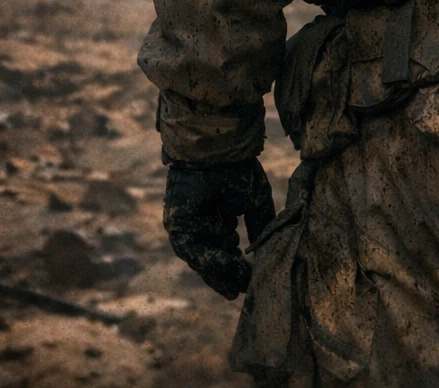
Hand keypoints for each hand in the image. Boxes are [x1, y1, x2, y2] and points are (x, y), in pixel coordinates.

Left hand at [163, 158, 275, 298]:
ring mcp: (187, 224)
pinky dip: (210, 258)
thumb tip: (262, 253)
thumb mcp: (253, 201)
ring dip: (219, 272)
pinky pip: (192, 248)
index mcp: (216, 217)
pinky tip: (229, 262)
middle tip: (239, 292)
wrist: (218, 147)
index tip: (248, 281)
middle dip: (225, 277)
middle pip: (211, 260)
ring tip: (237, 285)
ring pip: (201, 258)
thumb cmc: (236, 168)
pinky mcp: (176, 223)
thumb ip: (258, 227)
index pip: (224, 251)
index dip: (235, 268)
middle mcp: (200, 223)